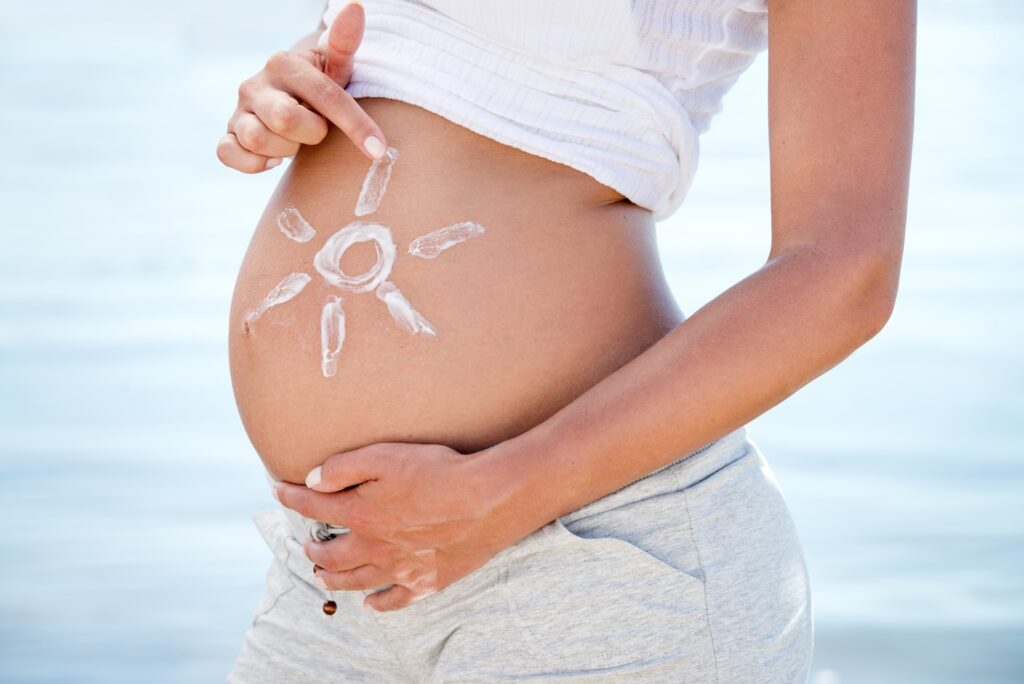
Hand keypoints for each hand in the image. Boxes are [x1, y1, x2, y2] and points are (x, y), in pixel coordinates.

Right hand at [217, 1, 386, 173]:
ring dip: (285, 150)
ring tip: (295, 141)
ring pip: (257, 140)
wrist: (290, 100)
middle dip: (310, 133)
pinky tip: (273, 158)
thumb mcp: (335, 66)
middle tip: (317, 130)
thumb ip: (345, 42)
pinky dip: (253, 163)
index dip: (355, 125)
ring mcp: (239, 110)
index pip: (324, 96)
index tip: (378, 149)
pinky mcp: (229, 134)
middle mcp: (254, 84)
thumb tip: (356, 6)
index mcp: (283, 63)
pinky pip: (228, 154)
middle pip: (285, 119)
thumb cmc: (320, 86)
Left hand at [272, 442, 510, 611]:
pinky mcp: (425, 581)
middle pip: (330, 554)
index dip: (291, 497)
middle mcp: (374, 546)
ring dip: (333, 578)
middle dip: (312, 549)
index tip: (276, 490)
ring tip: (322, 574)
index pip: (314, 506)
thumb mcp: (386, 456)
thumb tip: (312, 480)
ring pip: (355, 580)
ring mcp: (399, 568)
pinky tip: (370, 602)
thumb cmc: (439, 471)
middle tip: (306, 545)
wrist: (487, 500)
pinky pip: (393, 600)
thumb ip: (344, 467)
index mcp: (361, 513)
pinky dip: (377, 603)